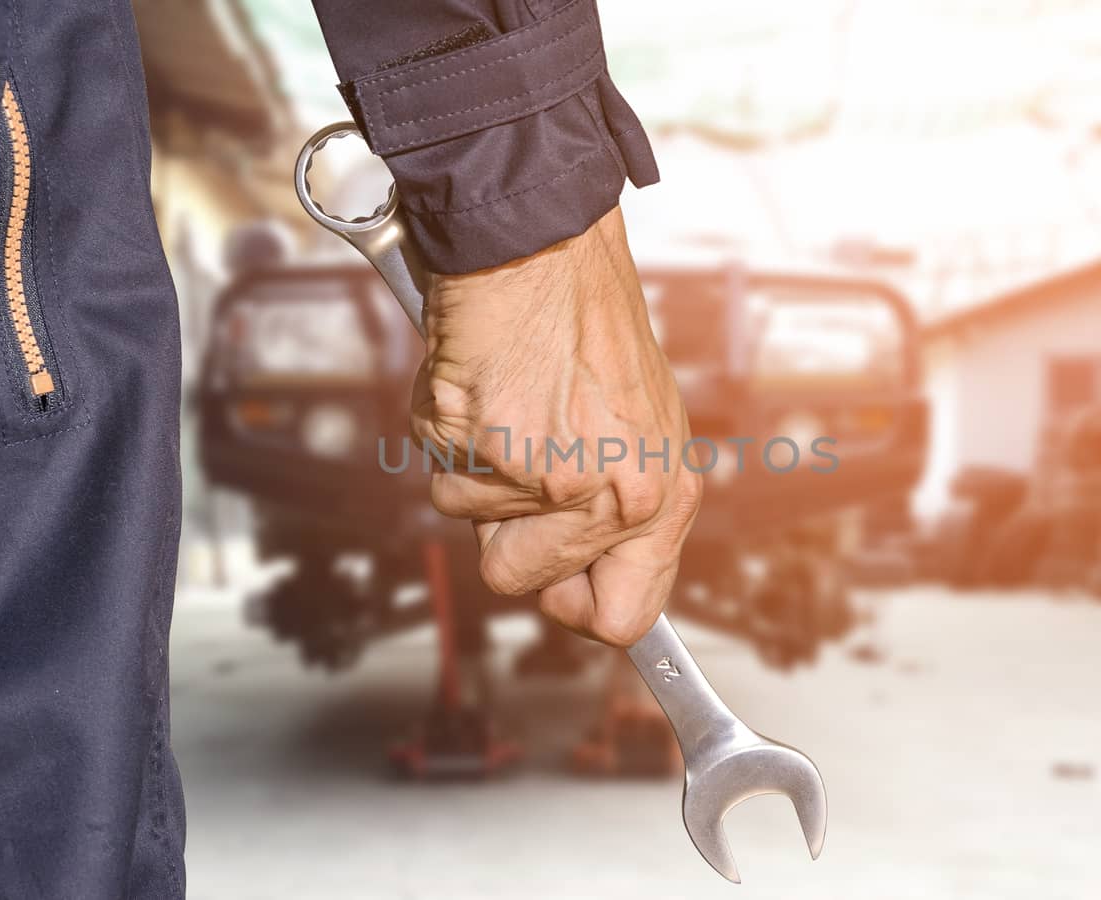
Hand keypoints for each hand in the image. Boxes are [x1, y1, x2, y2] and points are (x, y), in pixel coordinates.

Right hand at [411, 207, 700, 646]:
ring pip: (467, 523)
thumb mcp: (639, 425)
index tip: (556, 585)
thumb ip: (617, 510)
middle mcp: (612, 494)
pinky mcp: (485, 444)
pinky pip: (439, 469)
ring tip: (508, 403)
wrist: (543, 245)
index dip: (575, 605)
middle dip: (504, 526)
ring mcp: (546, 473)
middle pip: (520, 581)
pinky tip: (483, 383)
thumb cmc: (585, 324)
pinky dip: (447, 428)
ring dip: (474, 467)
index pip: (622, 616)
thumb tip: (583, 588)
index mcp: (661, 494)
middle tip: (521, 453)